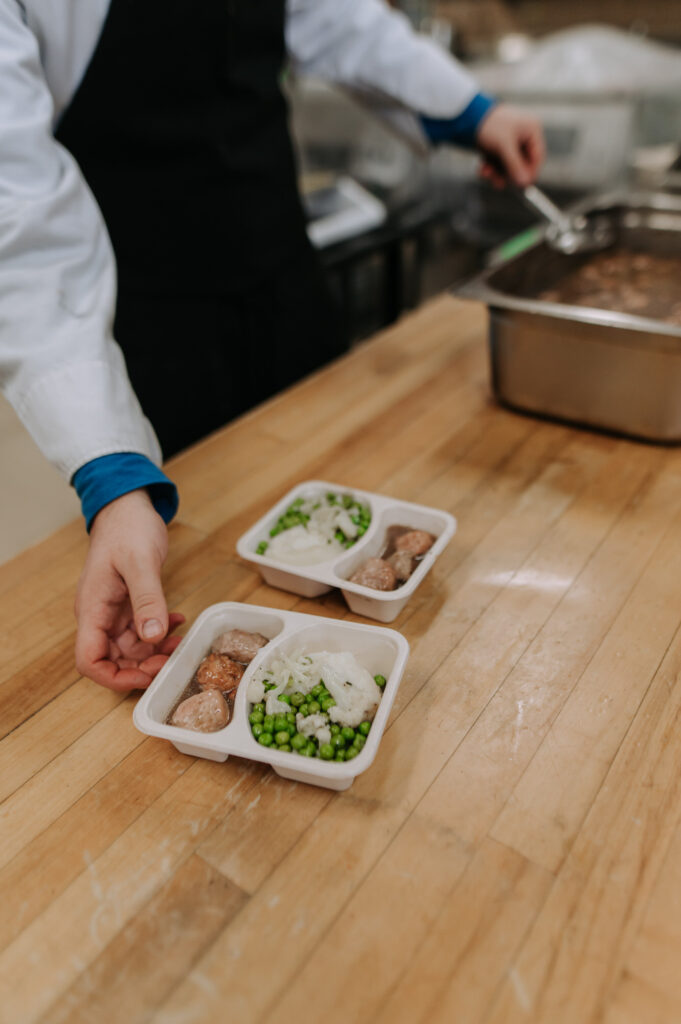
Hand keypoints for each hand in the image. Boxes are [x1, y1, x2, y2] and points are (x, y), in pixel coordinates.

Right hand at [75, 489, 184, 690]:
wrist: (127, 506)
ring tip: (181, 641)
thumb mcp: (140, 562)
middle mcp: (99, 615)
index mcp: (93, 608)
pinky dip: (160, 632)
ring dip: (155, 652)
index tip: (145, 677)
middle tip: (171, 662)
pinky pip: (141, 630)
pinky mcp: (128, 604)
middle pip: (112, 660)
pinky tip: (177, 621)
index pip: (89, 660)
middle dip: (141, 668)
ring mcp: (113, 611)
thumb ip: (147, 599)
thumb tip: (153, 637)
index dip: (114, 677)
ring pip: (130, 649)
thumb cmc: (127, 528)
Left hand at [476, 103, 544, 187]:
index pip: (537, 156)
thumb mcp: (504, 146)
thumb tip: (525, 183)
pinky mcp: (499, 146)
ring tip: (486, 173)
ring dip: (497, 173)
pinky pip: (499, 163)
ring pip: (509, 165)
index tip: (522, 186)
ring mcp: (511, 141)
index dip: (530, 172)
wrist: (467, 114)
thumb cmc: (490, 125)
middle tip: (498, 183)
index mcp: (531, 130)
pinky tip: (482, 170)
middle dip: (508, 174)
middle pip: (522, 163)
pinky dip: (491, 168)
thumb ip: (515, 165)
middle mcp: (523, 135)